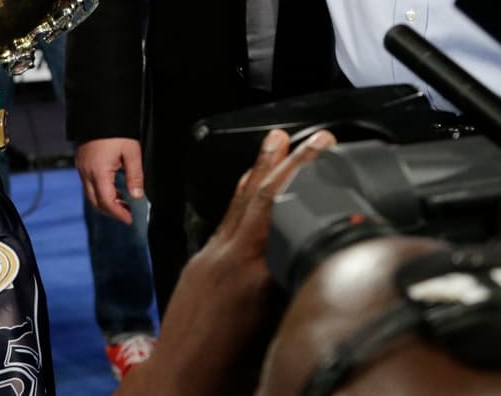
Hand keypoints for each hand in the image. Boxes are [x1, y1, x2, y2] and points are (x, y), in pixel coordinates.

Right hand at [75, 137, 142, 223]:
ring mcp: (82, 167)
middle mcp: (86, 172)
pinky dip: (100, 191)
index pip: (107, 202)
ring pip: (90, 193)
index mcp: (98, 172)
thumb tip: (137, 196)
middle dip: (110, 211)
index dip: (118, 213)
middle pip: (95, 201)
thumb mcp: (132, 153)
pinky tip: (113, 188)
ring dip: (105, 201)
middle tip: (126, 214)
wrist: (99, 112)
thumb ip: (135, 176)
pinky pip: (88, 183)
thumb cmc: (117, 132)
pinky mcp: (81, 162)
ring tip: (123, 202)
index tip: (129, 219)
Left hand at [116, 129, 337, 395]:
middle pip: (266, 197)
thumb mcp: (276, 337)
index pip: (287, 215)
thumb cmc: (226, 375)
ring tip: (278, 139)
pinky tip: (250, 181)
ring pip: (243, 202)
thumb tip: (317, 265)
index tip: (332, 158)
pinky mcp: (202, 262)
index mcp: (255, 277)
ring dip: (264, 168)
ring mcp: (213, 256)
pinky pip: (228, 218)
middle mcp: (232, 258)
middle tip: (316, 137)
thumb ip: (293, 294)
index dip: (308, 183)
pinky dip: (244, 195)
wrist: (177, 383)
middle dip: (294, 163)